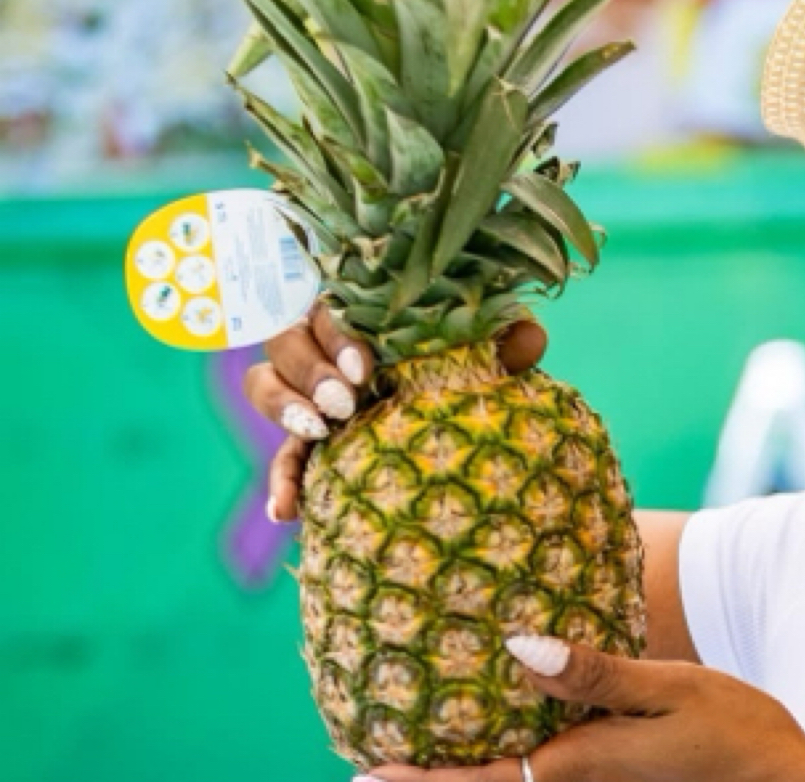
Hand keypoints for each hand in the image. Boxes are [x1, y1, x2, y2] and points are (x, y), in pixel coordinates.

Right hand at [242, 303, 547, 521]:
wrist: (455, 439)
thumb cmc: (464, 376)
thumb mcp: (486, 359)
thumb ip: (505, 344)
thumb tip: (529, 338)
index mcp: (361, 315)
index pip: (330, 306)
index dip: (338, 335)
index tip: (367, 369)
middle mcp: (325, 347)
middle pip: (286, 340)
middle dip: (310, 371)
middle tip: (345, 404)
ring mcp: (308, 395)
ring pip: (264, 384)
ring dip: (283, 406)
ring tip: (316, 432)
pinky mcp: (304, 445)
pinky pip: (278, 456)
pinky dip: (280, 480)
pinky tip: (285, 510)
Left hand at [365, 638, 804, 781]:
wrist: (784, 780)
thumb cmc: (733, 731)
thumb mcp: (667, 689)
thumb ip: (592, 674)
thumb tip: (518, 648)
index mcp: (577, 765)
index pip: (480, 781)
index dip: (418, 780)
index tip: (362, 773)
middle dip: (425, 778)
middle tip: (367, 760)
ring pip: (507, 780)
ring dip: (457, 769)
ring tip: (408, 743)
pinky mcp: (608, 776)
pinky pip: (536, 770)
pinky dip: (498, 758)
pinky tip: (489, 731)